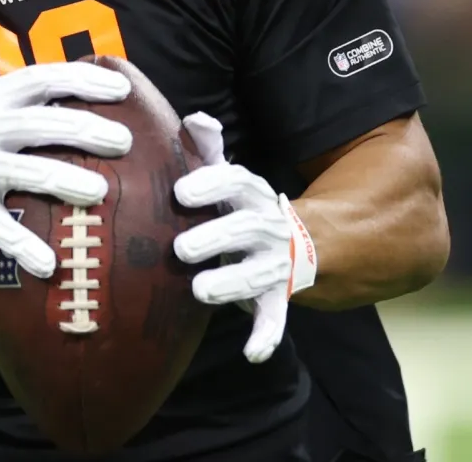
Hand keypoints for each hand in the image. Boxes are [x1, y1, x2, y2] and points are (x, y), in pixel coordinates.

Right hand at [0, 63, 132, 278]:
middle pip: (37, 123)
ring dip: (64, 180)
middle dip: (84, 129)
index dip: (81, 80)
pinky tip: (49, 264)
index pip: (40, 78)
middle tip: (124, 141)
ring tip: (100, 191)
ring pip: (24, 172)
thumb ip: (27, 104)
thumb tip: (95, 100)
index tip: (121, 89)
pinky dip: (23, 246)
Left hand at [172, 113, 317, 362]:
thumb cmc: (239, 206)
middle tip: (180, 247)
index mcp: (250, 194)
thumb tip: (195, 119)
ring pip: (255, 275)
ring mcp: (273, 264)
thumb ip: (209, 148)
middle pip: (243, 229)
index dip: (210, 185)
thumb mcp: (227, 176)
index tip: (180, 193)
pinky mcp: (276, 297)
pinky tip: (253, 353)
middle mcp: (265, 227)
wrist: (292, 244)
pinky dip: (266, 335)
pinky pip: (276, 318)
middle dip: (214, 237)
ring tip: (200, 291)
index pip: (235, 182)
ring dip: (231, 284)